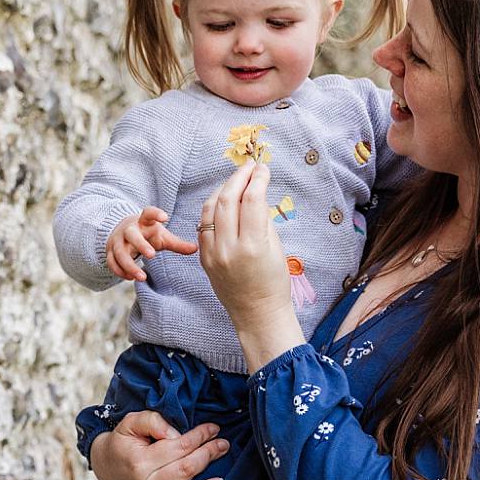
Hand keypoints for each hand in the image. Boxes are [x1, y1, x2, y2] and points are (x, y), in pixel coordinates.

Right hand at [88, 411, 230, 479]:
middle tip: (223, 445)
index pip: (178, 447)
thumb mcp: (131, 422)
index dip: (200, 437)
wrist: (104, 464)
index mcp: (139, 461)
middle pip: (183, 471)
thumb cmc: (123, 442)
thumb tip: (175, 434)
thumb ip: (153, 421)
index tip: (214, 429)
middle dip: (208, 456)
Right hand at [106, 207, 197, 282]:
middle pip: (132, 235)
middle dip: (140, 244)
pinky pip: (111, 262)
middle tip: (152, 255)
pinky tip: (130, 278)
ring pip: (120, 252)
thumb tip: (196, 248)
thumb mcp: (162, 237)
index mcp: (144, 222)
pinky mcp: (110, 251)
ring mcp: (118, 240)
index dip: (155, 213)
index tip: (165, 217)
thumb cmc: (147, 235)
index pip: (148, 213)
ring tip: (142, 277)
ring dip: (130, 265)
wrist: (123, 232)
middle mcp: (129, 229)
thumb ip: (178, 244)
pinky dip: (120, 271)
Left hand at [199, 162, 304, 367]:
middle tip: (249, 167)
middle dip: (239, 178)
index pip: (253, 200)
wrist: (257, 313)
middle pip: (228, 199)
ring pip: (210, 209)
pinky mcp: (204, 258)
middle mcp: (230, 248)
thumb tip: (255, 194)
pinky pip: (204, 225)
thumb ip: (262, 220)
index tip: (263, 168)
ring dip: (223, 189)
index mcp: (254, 246)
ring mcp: (213, 253)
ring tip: (235, 180)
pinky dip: (213, 208)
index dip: (258, 179)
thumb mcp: (276, 248)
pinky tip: (223, 201)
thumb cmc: (274, 282)